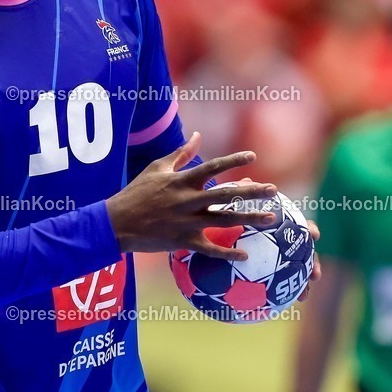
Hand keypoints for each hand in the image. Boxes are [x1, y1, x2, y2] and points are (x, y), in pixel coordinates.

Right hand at [105, 132, 276, 258]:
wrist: (118, 223)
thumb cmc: (137, 192)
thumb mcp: (157, 168)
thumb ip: (180, 153)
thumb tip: (197, 135)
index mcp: (182, 180)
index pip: (213, 167)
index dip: (234, 160)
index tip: (253, 157)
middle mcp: (188, 200)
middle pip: (226, 194)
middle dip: (252, 192)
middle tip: (274, 191)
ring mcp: (187, 221)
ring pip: (224, 219)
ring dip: (249, 219)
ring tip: (271, 218)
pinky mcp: (183, 241)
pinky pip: (210, 249)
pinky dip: (227, 253)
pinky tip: (245, 256)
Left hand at [233, 176, 320, 299]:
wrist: (229, 228)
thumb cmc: (236, 213)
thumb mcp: (236, 204)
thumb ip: (243, 195)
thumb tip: (244, 180)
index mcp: (283, 227)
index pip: (301, 227)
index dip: (310, 230)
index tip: (314, 235)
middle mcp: (286, 243)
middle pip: (305, 253)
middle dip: (313, 264)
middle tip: (315, 275)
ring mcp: (280, 258)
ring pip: (295, 273)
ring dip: (301, 285)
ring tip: (303, 297)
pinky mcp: (269, 272)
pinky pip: (274, 285)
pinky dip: (276, 294)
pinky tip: (272, 307)